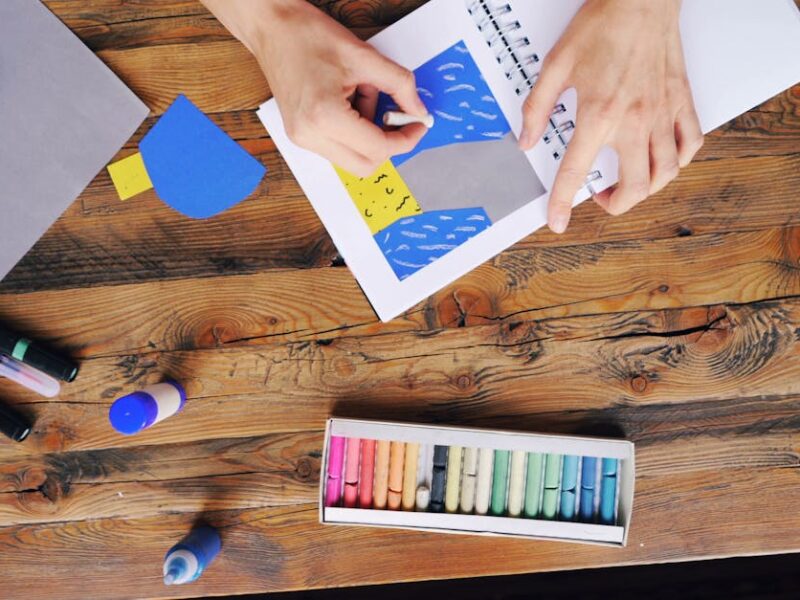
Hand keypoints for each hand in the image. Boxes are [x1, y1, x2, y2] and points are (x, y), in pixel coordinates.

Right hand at [202, 0, 427, 176]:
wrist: (271, 27)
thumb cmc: (307, 35)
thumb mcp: (364, 56)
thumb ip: (399, 85)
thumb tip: (418, 110)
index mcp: (324, 117)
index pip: (378, 148)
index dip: (406, 138)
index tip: (418, 124)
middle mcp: (309, 135)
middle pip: (366, 165)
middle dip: (388, 142)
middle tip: (398, 116)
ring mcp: (302, 138)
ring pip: (353, 158)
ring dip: (368, 133)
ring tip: (361, 93)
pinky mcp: (300, 135)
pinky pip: (339, 147)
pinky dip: (354, 130)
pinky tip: (349, 99)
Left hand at [519, 0, 703, 233]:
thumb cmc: (602, 26)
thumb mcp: (556, 65)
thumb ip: (538, 108)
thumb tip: (527, 141)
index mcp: (599, 115)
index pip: (577, 172)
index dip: (563, 203)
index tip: (558, 222)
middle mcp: (636, 120)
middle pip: (636, 186)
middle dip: (617, 204)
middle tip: (602, 198)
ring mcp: (663, 113)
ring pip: (667, 172)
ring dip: (648, 189)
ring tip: (630, 183)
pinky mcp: (682, 101)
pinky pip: (691, 143)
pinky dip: (679, 159)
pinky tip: (664, 158)